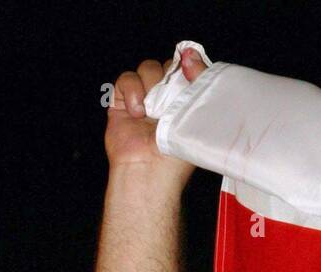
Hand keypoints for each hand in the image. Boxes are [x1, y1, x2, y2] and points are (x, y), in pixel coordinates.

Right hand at [104, 49, 206, 185]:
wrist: (150, 168)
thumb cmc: (177, 151)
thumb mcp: (196, 114)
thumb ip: (197, 81)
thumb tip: (191, 54)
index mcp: (189, 102)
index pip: (189, 71)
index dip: (188, 67)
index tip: (190, 70)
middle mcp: (168, 99)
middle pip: (168, 66)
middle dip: (170, 78)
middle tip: (171, 100)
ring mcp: (145, 99)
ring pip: (148, 68)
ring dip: (151, 85)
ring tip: (152, 112)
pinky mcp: (123, 101)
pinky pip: (126, 78)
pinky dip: (132, 91)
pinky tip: (137, 111)